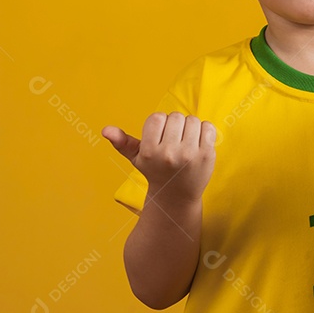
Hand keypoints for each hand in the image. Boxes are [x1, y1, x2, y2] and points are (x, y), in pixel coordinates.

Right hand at [102, 112, 216, 206]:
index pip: (157, 117)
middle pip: (175, 116)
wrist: (177, 196)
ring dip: (190, 127)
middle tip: (174, 140)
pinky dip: (204, 131)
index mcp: (150, 152)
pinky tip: (198, 143)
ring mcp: (189, 154)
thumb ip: (122, 142)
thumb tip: (105, 129)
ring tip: (186, 141)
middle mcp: (169, 153)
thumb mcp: (136, 159)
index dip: (160, 124)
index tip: (161, 137)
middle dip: (175, 125)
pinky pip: (208, 127)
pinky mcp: (206, 155)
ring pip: (192, 120)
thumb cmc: (156, 172)